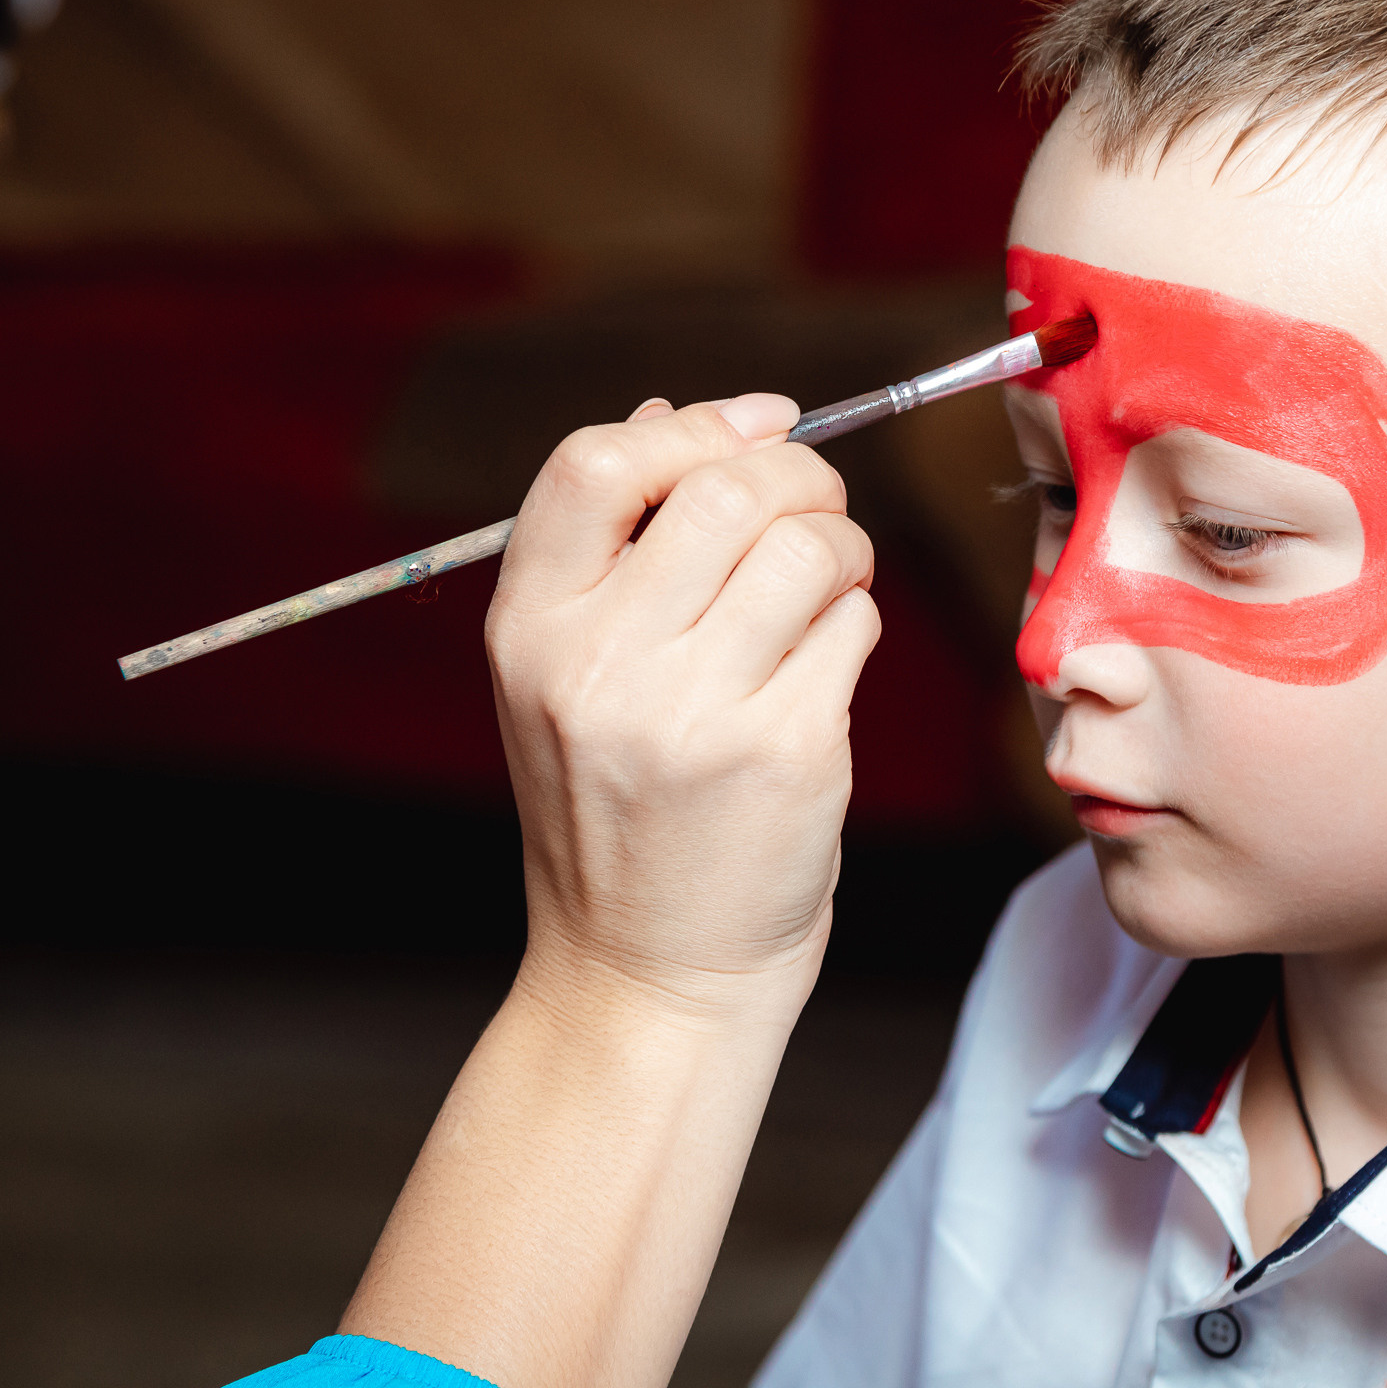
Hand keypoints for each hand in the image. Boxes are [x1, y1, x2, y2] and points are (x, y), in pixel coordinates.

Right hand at [485, 393, 879, 1009]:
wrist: (648, 974)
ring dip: (841, 550)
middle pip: (726, 490)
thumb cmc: (622, 812)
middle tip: (818, 512)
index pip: (594, 464)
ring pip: (807, 549)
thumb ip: (613, 549)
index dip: (693, 428)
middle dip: (800, 478)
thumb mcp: (567, 679)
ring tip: (828, 589)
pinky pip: (852, 627)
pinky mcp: (786, 754)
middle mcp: (599, 666)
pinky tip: (824, 670)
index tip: (757, 428)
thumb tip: (679, 413)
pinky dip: (855, 626)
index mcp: (530, 631)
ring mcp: (694, 713)